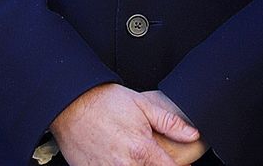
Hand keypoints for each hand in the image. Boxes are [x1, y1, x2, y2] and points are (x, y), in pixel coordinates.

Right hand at [51, 83, 201, 165]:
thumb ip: (169, 123)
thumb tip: (192, 134)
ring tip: (131, 154)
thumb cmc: (104, 102)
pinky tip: (116, 158)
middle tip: (146, 154)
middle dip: (154, 165)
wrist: (70, 104)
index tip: (181, 165)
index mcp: (141, 150)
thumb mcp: (142, 105)